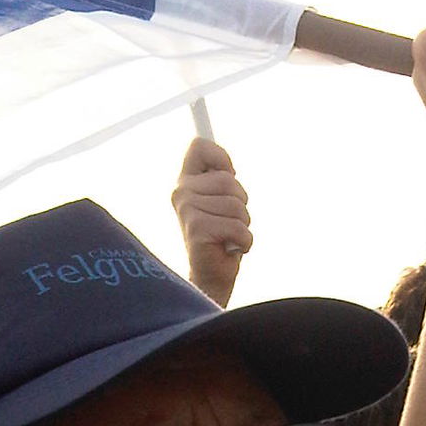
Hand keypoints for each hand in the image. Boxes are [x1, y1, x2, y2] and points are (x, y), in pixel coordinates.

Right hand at [171, 138, 251, 305]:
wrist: (209, 278)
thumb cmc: (220, 239)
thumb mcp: (221, 203)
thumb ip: (221, 182)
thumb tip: (228, 168)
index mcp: (186, 182)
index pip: (199, 147)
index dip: (221, 159)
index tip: (227, 178)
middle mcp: (181, 192)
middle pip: (230, 181)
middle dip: (240, 205)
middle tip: (228, 223)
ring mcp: (187, 209)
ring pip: (237, 206)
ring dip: (242, 226)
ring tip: (227, 237)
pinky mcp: (197, 229)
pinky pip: (238, 228)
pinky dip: (243, 242)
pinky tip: (229, 249)